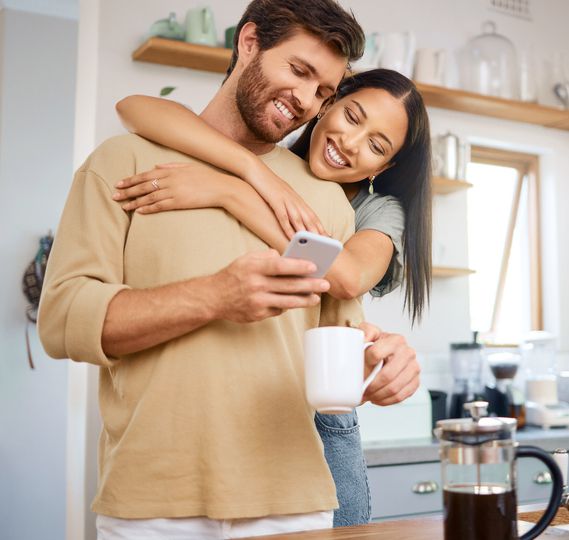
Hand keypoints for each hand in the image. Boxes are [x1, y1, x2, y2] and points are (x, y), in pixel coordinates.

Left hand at [112, 162, 225, 212]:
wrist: (221, 187)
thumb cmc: (207, 176)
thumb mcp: (188, 165)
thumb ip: (171, 165)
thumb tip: (156, 166)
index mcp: (170, 170)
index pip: (145, 175)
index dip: (131, 180)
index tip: (119, 183)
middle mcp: (169, 180)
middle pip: (143, 186)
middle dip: (127, 191)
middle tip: (114, 196)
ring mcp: (174, 191)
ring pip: (149, 197)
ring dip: (134, 202)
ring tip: (123, 206)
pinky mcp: (179, 202)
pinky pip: (160, 206)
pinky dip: (149, 209)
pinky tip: (139, 211)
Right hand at [211, 249, 329, 322]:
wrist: (214, 297)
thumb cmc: (233, 275)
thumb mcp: (246, 259)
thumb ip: (266, 256)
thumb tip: (286, 256)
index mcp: (254, 268)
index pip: (280, 266)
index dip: (298, 266)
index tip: (314, 266)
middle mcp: (255, 285)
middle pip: (288, 285)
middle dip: (310, 285)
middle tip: (325, 284)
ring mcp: (257, 301)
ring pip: (287, 301)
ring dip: (305, 300)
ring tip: (317, 297)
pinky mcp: (257, 314)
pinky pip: (278, 310)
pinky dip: (287, 305)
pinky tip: (295, 302)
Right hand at [244, 162, 327, 239]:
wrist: (255, 170)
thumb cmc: (267, 183)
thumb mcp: (282, 194)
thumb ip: (288, 204)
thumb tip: (293, 218)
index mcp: (296, 198)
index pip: (311, 214)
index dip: (320, 226)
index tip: (328, 236)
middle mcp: (294, 199)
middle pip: (309, 217)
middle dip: (317, 231)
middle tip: (325, 243)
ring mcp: (285, 200)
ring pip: (299, 218)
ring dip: (306, 232)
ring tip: (313, 243)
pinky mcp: (275, 200)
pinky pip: (283, 216)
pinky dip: (288, 228)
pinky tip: (292, 237)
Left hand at [359, 322, 419, 405]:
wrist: (381, 353)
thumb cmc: (372, 344)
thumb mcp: (365, 332)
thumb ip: (364, 332)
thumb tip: (363, 339)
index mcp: (396, 339)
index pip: (376, 354)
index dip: (364, 365)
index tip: (357, 372)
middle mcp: (408, 352)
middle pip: (387, 375)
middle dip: (371, 386)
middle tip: (361, 390)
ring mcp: (414, 367)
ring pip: (394, 388)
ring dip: (378, 395)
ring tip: (368, 396)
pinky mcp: (415, 381)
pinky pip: (400, 396)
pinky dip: (386, 400)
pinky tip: (377, 398)